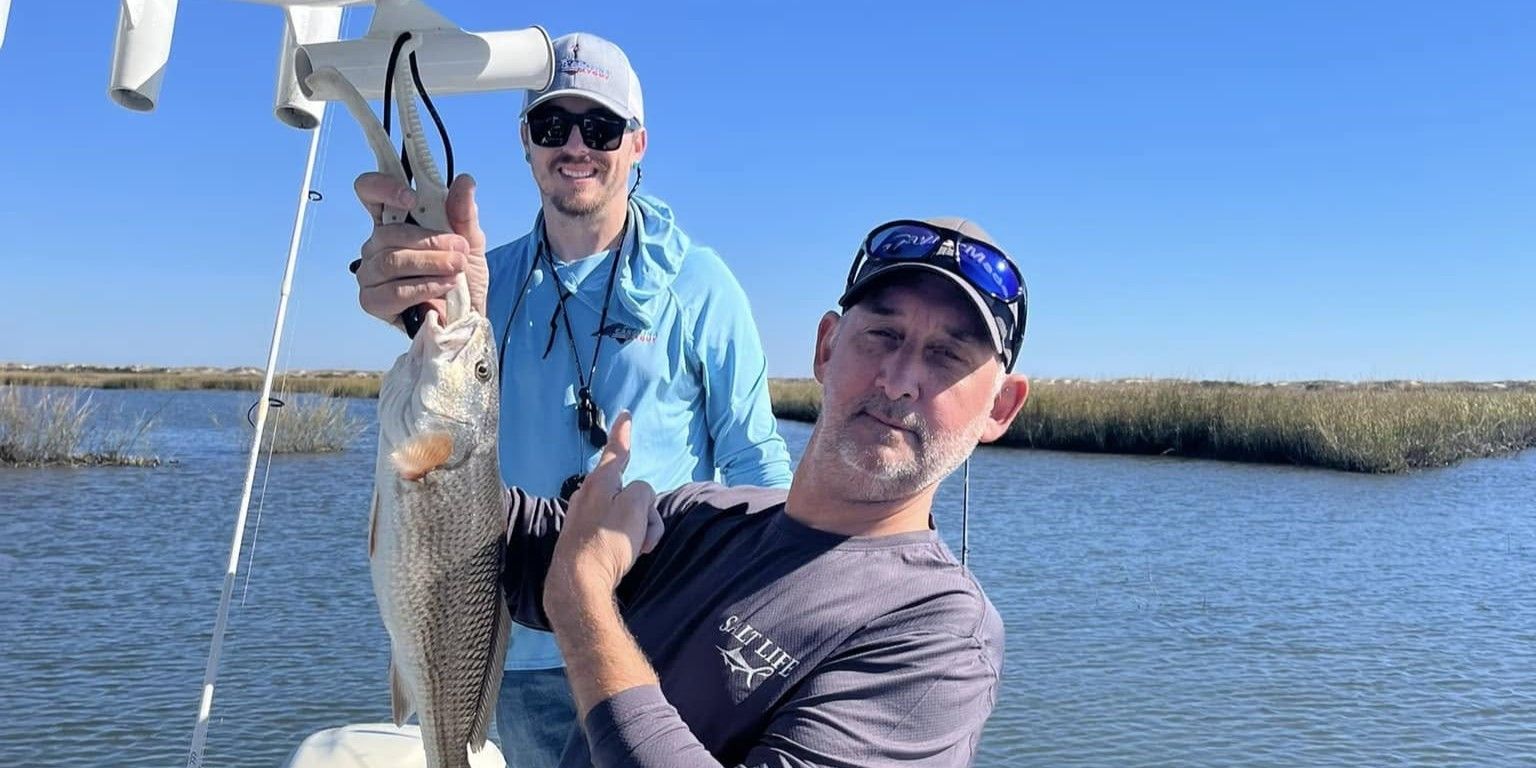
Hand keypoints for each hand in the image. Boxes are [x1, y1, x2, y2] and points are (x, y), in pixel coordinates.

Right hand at [352, 172, 487, 327]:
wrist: (467, 317)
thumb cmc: (462, 277)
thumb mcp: (470, 242)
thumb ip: (464, 213)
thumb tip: (465, 181)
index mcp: (394, 222)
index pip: (370, 192)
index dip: (384, 188)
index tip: (411, 198)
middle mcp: (376, 244)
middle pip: (387, 233)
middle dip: (429, 240)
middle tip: (459, 249)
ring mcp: (371, 273)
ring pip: (391, 261)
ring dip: (430, 263)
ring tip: (457, 268)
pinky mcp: (372, 301)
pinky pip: (393, 291)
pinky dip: (424, 287)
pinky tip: (445, 286)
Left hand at [548, 412, 664, 602]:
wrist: (580, 584)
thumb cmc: (608, 541)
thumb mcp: (637, 505)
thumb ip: (642, 491)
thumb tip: (636, 499)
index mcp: (600, 482)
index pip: (616, 451)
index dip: (623, 433)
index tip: (624, 414)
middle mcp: (587, 495)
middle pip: (629, 492)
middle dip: (645, 512)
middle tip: (646, 536)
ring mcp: (583, 518)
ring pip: (624, 514)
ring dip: (639, 530)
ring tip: (637, 550)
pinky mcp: (583, 540)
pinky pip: (614, 532)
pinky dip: (626, 542)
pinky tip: (624, 558)